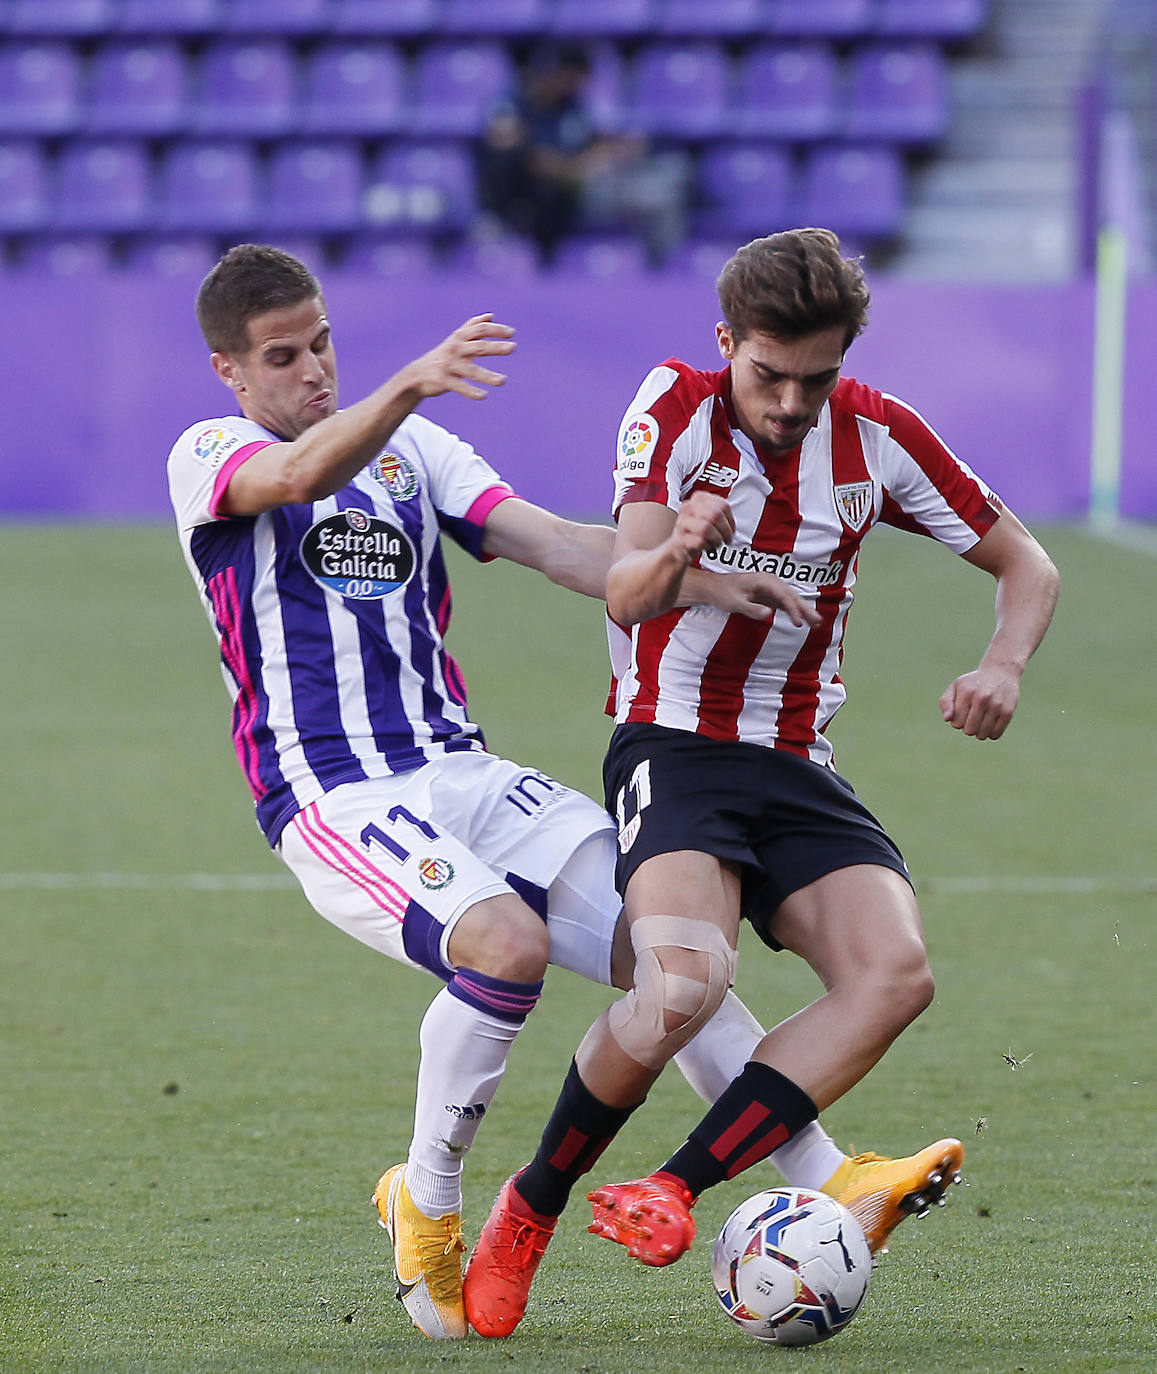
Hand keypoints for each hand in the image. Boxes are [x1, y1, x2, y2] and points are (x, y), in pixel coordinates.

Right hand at [403, 314, 515, 400]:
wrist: (418, 375)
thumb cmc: (442, 355)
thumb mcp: (456, 339)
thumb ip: (472, 327)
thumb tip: (490, 316)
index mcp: (459, 338)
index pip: (479, 330)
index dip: (495, 329)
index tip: (511, 333)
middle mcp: (454, 349)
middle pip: (478, 347)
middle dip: (496, 347)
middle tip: (513, 347)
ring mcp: (449, 365)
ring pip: (471, 371)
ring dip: (487, 376)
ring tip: (503, 381)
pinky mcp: (443, 381)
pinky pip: (460, 387)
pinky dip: (472, 392)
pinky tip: (484, 396)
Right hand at [670, 492, 734, 563]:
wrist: (680, 548)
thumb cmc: (698, 533)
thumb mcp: (710, 519)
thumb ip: (722, 516)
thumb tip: (731, 526)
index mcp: (699, 498)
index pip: (722, 505)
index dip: (731, 520)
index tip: (731, 529)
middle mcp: (688, 507)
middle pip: (715, 515)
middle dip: (725, 531)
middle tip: (726, 539)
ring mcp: (682, 522)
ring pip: (706, 528)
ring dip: (716, 539)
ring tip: (715, 543)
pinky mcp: (679, 538)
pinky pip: (699, 541)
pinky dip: (707, 547)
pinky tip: (705, 547)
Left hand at [706, 572, 821, 626]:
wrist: (714, 587)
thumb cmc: (723, 593)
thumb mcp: (735, 603)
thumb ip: (751, 609)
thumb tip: (769, 614)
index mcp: (764, 580)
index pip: (783, 595)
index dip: (793, 609)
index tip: (798, 622)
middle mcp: (770, 581)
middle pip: (792, 596)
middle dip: (805, 609)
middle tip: (818, 622)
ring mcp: (771, 587)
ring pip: (791, 599)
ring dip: (803, 610)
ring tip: (817, 623)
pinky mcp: (768, 595)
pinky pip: (784, 603)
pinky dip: (794, 611)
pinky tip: (803, 620)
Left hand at [939, 665, 1020, 739]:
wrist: (1001, 672)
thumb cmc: (973, 683)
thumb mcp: (955, 687)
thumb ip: (946, 702)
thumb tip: (947, 719)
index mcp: (966, 693)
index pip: (956, 724)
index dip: (957, 722)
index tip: (963, 714)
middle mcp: (982, 699)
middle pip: (969, 731)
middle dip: (968, 728)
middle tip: (972, 719)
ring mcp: (996, 706)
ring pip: (982, 735)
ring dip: (979, 732)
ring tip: (981, 722)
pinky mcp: (1008, 712)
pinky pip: (996, 734)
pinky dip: (991, 734)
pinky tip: (990, 725)